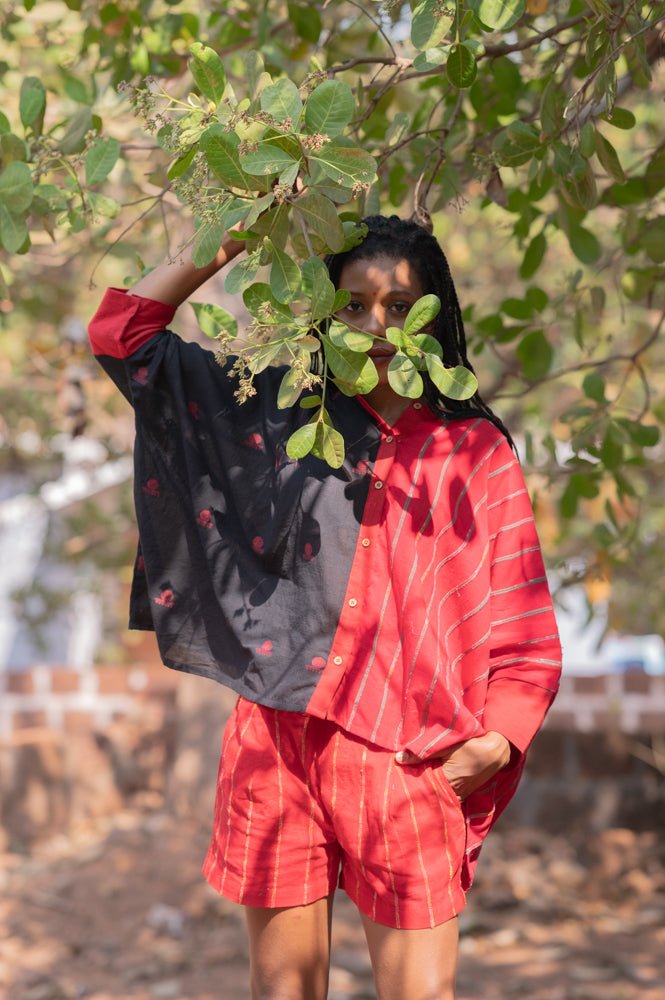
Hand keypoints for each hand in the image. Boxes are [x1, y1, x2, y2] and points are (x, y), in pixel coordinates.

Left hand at [396, 731, 511, 800]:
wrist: (495, 751)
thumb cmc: (471, 746)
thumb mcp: (446, 745)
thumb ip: (422, 752)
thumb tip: (398, 759)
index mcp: (445, 782)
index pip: (421, 790)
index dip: (408, 787)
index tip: (396, 784)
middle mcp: (452, 794)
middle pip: (428, 795)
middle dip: (415, 790)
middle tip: (399, 787)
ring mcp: (459, 795)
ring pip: (437, 796)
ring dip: (426, 791)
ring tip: (411, 786)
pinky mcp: (463, 794)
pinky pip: (446, 796)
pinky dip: (437, 792)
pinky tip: (428, 785)